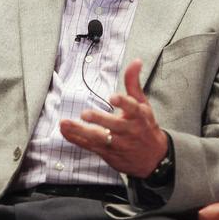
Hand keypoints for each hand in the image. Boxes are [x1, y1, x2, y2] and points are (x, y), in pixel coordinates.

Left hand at [60, 59, 167, 177]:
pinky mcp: (108, 153)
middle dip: (99, 120)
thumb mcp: (143, 104)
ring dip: (81, 132)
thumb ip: (134, 83)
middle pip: (113, 125)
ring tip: (66, 123)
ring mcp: (118, 144)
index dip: (123, 102)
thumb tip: (136, 61)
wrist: (153, 158)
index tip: (113, 97)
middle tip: (85, 114)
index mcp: (139, 116)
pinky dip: (76, 139)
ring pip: (99, 138)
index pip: (132, 108)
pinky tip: (65, 131)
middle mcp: (129, 131)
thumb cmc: (145, 126)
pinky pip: (90, 146)